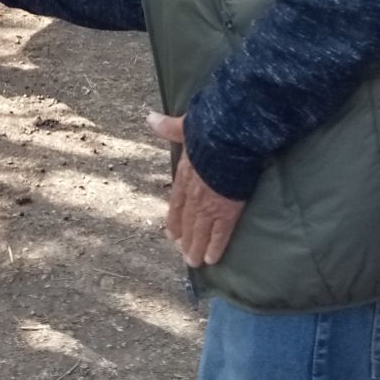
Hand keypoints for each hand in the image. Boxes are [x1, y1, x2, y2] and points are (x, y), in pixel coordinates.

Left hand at [147, 112, 244, 268]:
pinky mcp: (228, 210)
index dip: (174, 219)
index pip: (177, 202)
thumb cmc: (208, 130)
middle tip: (184, 254)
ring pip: (201, 232)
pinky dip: (216, 247)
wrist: (229, 138)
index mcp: (184, 174)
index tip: (171, 233)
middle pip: (187, 221)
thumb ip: (168, 127)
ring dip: (196, 248)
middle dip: (186, 239)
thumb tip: (150, 118)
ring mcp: (210, 204)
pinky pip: (221, 234)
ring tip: (194, 262)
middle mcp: (194, 193)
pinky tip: (212, 259)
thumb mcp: (184, 127)